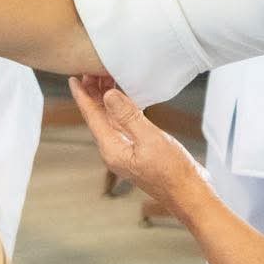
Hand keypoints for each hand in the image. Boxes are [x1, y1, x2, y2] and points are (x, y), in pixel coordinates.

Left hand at [69, 74, 209, 215]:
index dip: (83, 96)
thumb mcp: (150, 139)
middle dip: (93, 94)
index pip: (92, 117)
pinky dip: (121, 109)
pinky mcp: (137, 150)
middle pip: (98, 117)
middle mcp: (114, 150)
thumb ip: (129, 116)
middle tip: (91, 70)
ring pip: (110, 120)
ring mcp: (126, 151)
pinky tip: (125, 99)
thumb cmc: (173, 172)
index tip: (74, 78)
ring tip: (105, 78)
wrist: (189, 194)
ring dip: (107, 100)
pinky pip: (123, 125)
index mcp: (112, 149)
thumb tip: (109, 96)